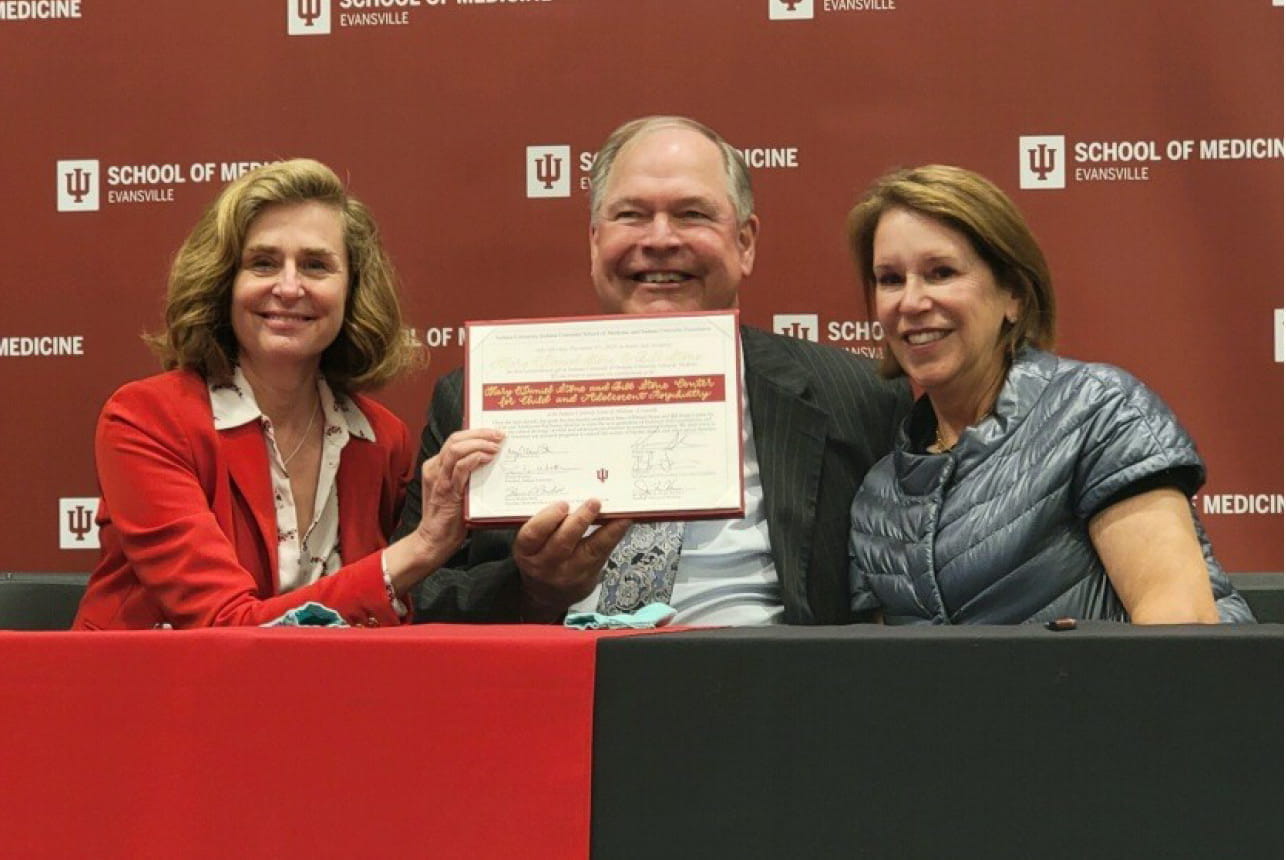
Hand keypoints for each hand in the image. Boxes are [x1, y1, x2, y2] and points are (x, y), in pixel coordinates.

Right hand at [383, 428, 502, 594]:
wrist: (434, 540)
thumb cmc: (451, 517)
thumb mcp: (460, 489)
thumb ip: (469, 474)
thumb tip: (492, 459)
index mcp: (437, 465)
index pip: (456, 439)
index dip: (477, 432)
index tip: (496, 432)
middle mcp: (435, 468)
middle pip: (455, 439)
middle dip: (480, 433)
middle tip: (500, 435)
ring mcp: (439, 478)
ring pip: (456, 449)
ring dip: (479, 444)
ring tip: (496, 447)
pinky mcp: (446, 491)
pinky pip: (459, 468)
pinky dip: (475, 459)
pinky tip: (487, 458)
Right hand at [513, 499, 631, 620]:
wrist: (548, 594)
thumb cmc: (540, 556)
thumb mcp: (532, 544)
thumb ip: (544, 524)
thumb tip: (572, 493)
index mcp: (526, 551)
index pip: (532, 535)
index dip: (548, 519)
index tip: (563, 504)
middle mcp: (545, 565)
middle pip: (562, 543)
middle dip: (579, 521)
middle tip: (594, 502)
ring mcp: (569, 573)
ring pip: (589, 550)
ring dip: (605, 528)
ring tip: (614, 511)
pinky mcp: (588, 577)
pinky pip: (603, 554)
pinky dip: (614, 535)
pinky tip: (623, 521)